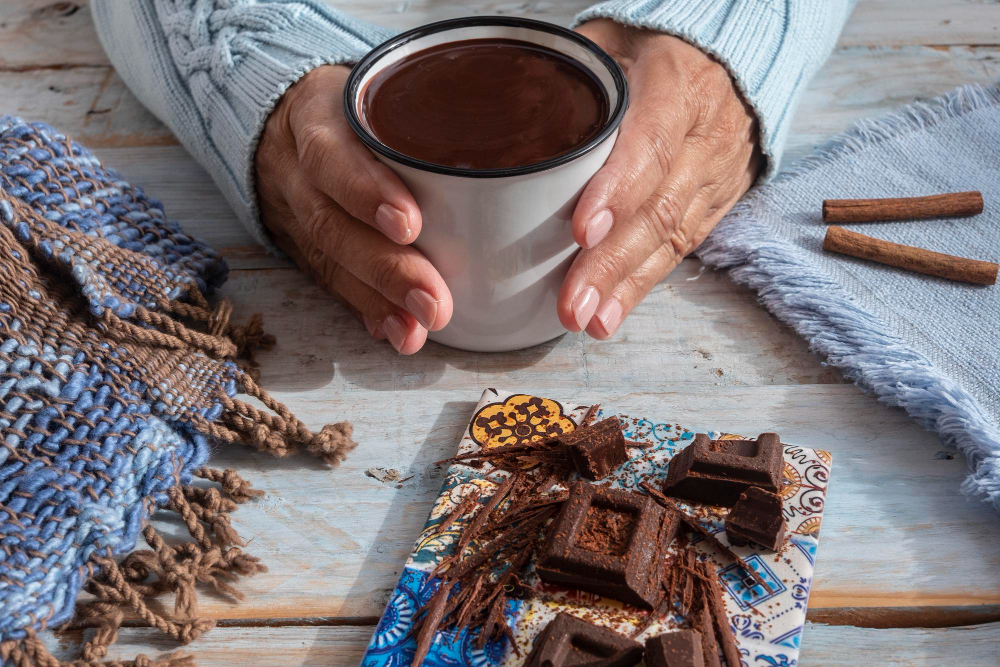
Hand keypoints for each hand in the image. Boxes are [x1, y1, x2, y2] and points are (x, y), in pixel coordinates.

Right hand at [255, 65, 451, 353]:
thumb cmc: (363, 103)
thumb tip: (522, 150)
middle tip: (433, 302)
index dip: (365, 190)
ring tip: (416, 330)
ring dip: (377, 300)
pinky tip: (396, 331)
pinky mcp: (304, 246)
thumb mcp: (383, 85)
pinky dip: (367, 309)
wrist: (287, 120)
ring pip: (329, 260)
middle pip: (331, 222)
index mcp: (318, 115)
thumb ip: (436, 102)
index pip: (330, 153)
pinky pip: (332, 282)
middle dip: (385, 268)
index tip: (409, 224)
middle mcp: (299, 169)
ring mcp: (296, 211)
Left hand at [560, 20, 762, 338]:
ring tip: (589, 321)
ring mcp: (715, 175)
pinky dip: (644, 285)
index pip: (649, 145)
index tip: (580, 231)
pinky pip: (681, 250)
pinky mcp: (715, 204)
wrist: (735, 60)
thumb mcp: (611, 42)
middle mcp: (703, 137)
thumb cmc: (657, 50)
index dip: (617, 192)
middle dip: (611, 262)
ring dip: (627, 285)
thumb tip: (495, 111)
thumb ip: (567, 76)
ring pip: (671, 238)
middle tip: (572, 303)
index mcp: (676, 87)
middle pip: (658, 207)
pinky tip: (613, 314)